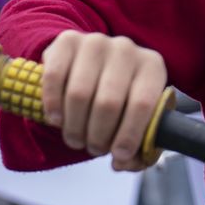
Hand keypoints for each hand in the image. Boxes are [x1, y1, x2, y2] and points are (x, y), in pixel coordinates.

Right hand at [39, 31, 168, 170]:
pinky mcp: (67, 41)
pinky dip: (53, 106)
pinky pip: (55, 78)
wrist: (93, 62)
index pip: (143, 104)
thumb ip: (137, 147)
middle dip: (98, 136)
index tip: (117, 156)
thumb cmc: (120, 97)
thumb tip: (122, 163)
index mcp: (152, 67)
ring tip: (76, 139)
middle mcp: (126, 49)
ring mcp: (96, 42)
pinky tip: (57, 120)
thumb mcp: (136, 117)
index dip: (129, 135)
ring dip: (75, 127)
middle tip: (93, 149)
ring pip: (79, 94)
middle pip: (108, 102)